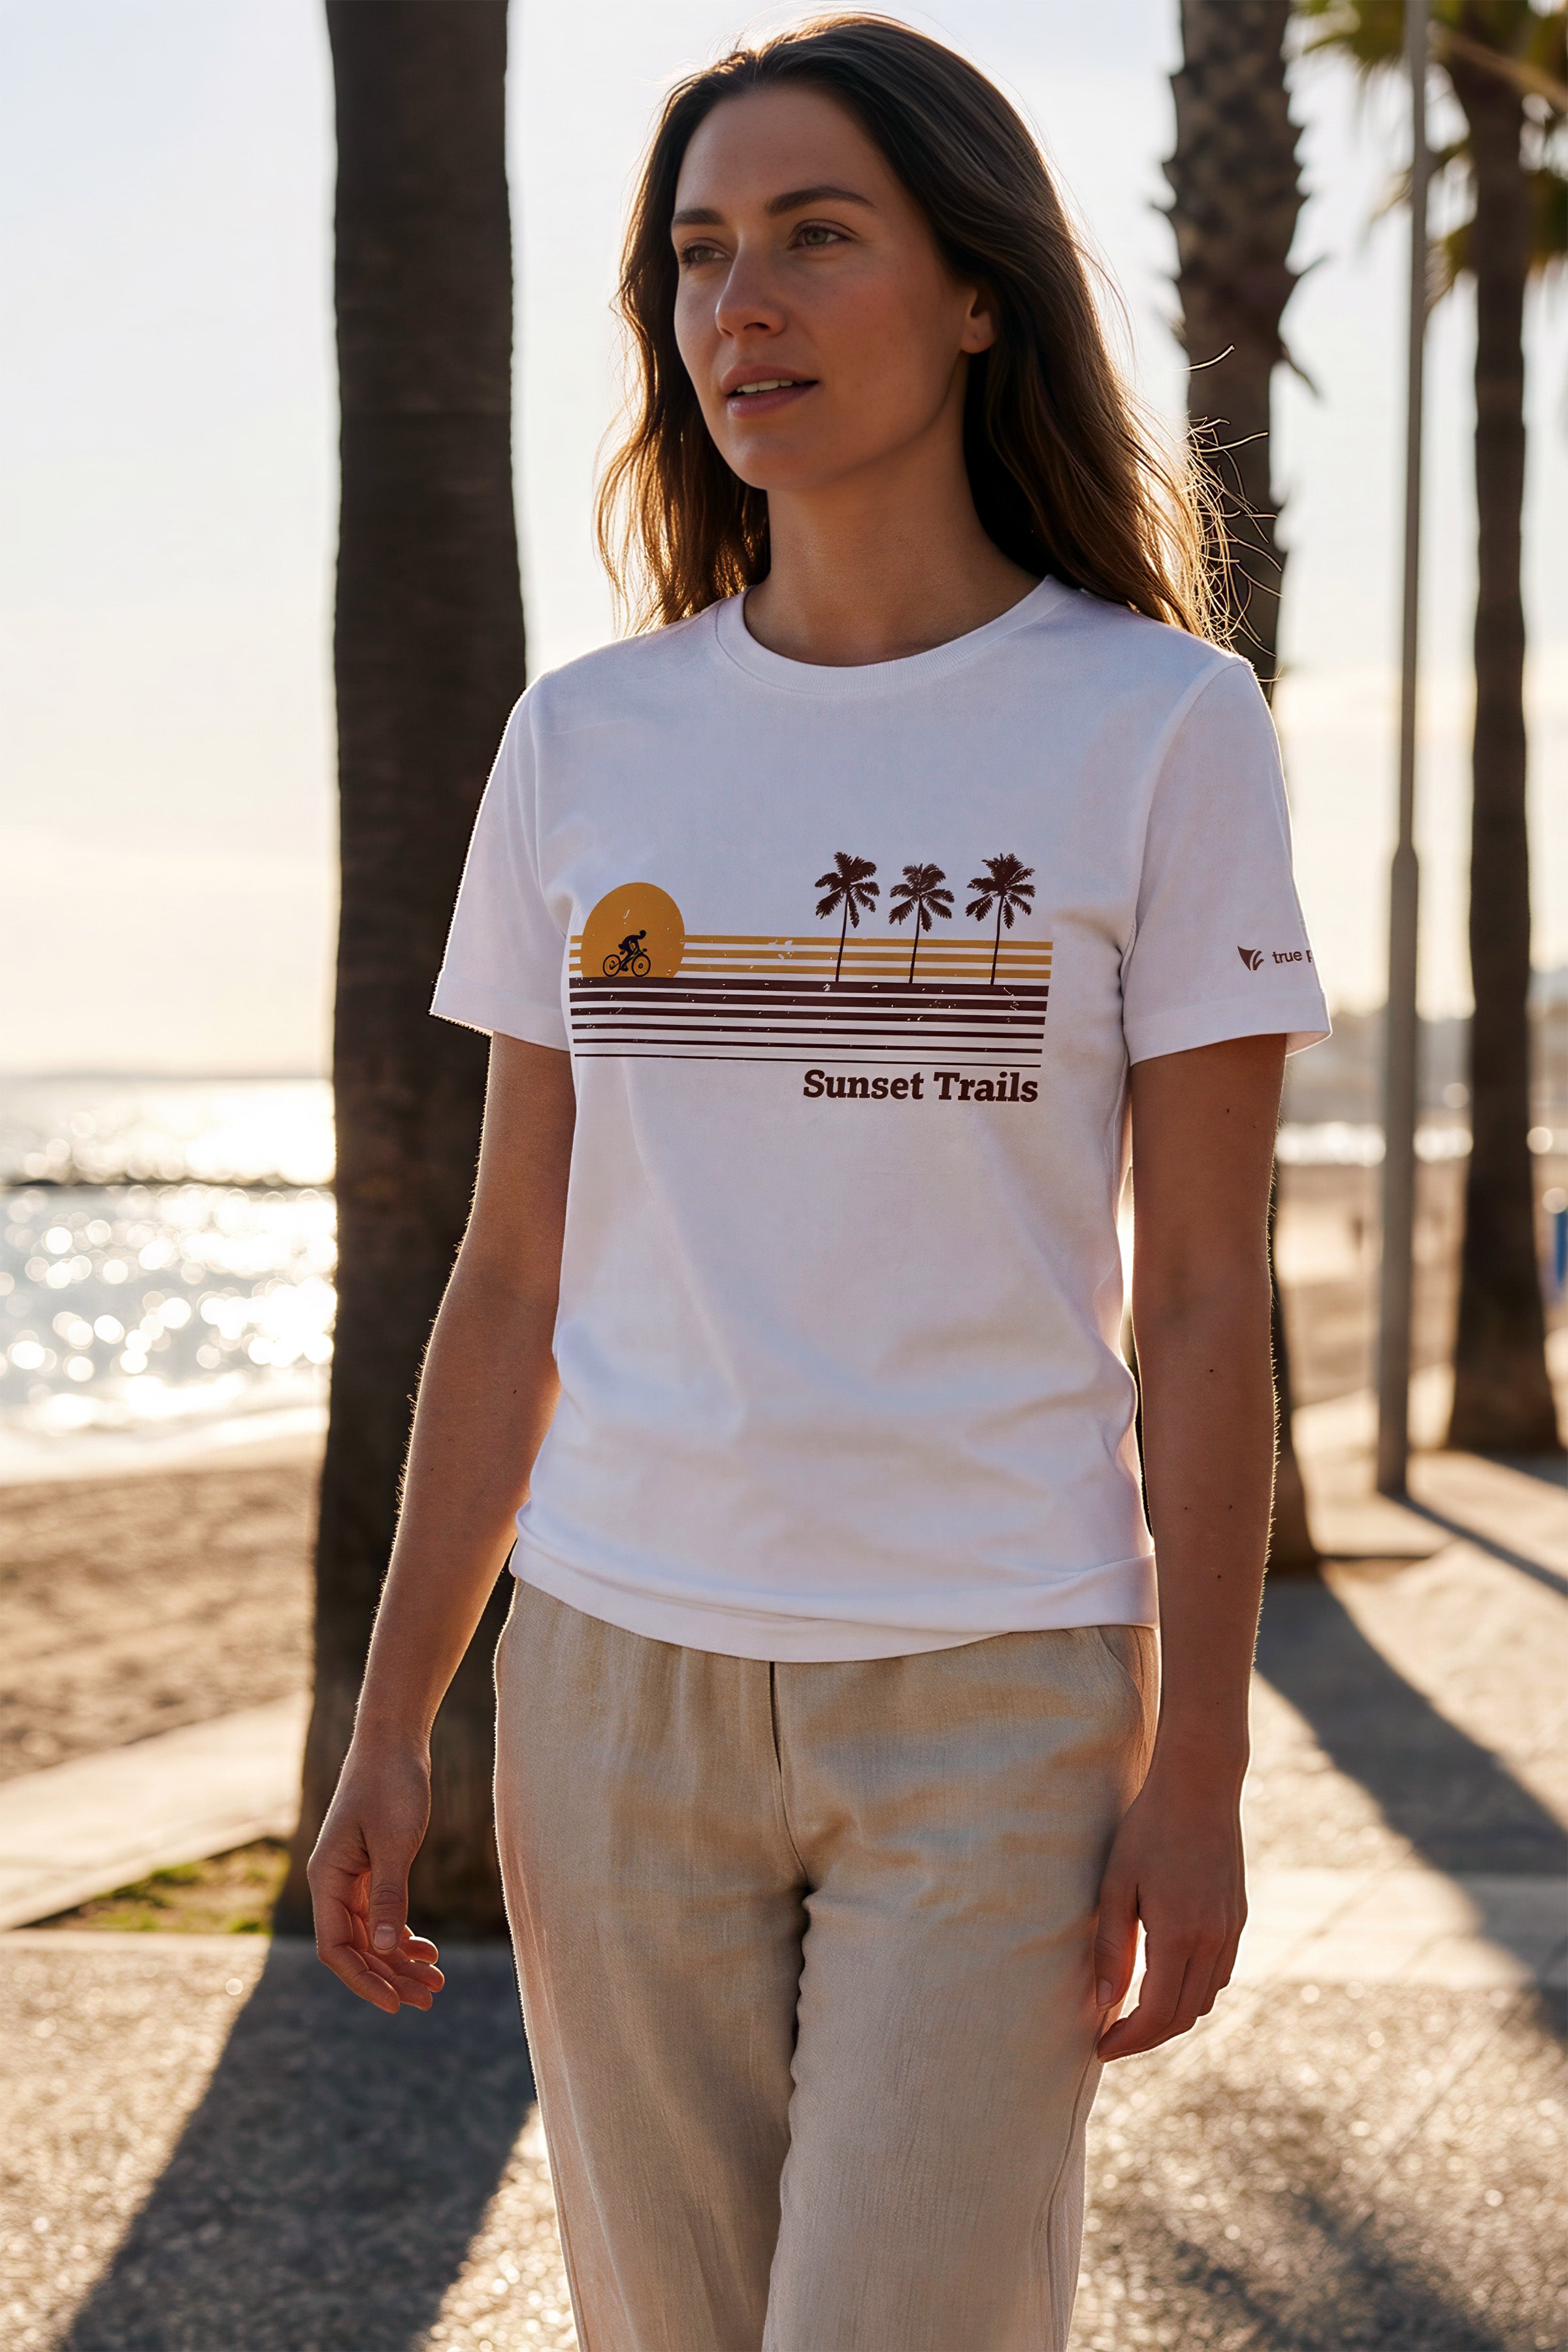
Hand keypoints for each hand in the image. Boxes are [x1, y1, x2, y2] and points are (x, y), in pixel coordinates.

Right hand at [308, 1736, 445, 2014]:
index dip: (363, 1979)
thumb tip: (386, 1948)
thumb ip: (389, 1895)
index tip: (395, 2003)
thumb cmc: (391, 1783)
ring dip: (401, 1961)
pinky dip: (404, 1935)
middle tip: (430, 1998)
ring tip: (437, 1982)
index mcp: (327, 1878)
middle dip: (390, 1977)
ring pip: (372, 1936)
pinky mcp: (373, 1870)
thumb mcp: (394, 1841)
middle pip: (356, 1948)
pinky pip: (382, 1916)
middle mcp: (334, 1884)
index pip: (335, 1947)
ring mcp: (352, 1879)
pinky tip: (429, 1951)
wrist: (395, 1741)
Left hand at [1093, 1752, 1245, 2060]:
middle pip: (1184, 2017)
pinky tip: (1168, 1981)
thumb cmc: (1148, 1829)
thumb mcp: (1116, 1884)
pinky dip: (1194, 1991)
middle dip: (1148, 2038)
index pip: (1157, 2014)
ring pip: (1205, 1999)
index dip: (1129, 2039)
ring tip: (1135, 2014)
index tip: (1101, 2048)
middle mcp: (1213, 1941)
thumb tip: (1102, 2002)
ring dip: (1172, 2017)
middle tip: (1114, 2040)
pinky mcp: (1238, 1918)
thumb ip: (1111, 1947)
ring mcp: (1231, 1930)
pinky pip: (1220, 1974)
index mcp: (1179, 1936)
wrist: (1200, 1787)